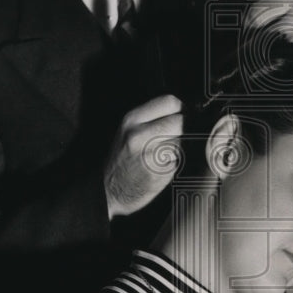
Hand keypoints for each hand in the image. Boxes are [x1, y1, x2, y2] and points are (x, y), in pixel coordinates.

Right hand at [104, 95, 182, 218]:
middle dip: (180, 130)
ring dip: (178, 148)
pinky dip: (175, 163)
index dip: (179, 109)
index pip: (170, 101)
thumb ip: (152, 118)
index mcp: (132, 119)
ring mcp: (150, 154)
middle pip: (180, 121)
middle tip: (170, 140)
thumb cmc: (122, 160)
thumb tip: (182, 110)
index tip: (179, 116)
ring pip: (181, 141)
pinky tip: (161, 167)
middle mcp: (139, 135)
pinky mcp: (159, 172)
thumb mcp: (128, 130)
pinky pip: (178, 160)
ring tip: (161, 155)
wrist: (109, 191)